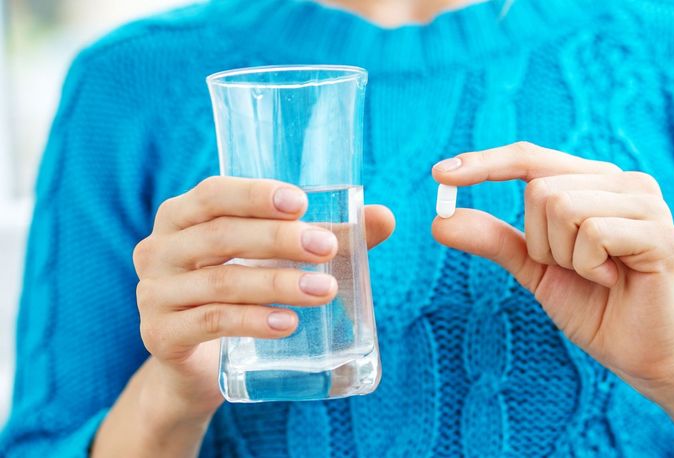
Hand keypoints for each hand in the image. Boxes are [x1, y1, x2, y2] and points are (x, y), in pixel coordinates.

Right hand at [132, 176, 393, 421]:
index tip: (301, 202)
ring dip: (276, 284)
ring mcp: (154, 294)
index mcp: (181, 218)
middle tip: (324, 248)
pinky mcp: (160, 335)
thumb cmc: (240, 294)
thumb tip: (385, 217)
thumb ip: (325, 236)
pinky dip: (253, 321)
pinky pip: (210, 323)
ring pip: (222, 282)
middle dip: (277, 240)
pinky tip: (288, 324)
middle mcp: (158, 250)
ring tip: (323, 290)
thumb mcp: (273, 261)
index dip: (254, 195)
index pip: (213, 194)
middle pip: (220, 236)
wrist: (196, 368)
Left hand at [431, 142, 673, 403]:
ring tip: (594, 275)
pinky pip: (593, 234)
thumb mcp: (533, 268)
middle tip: (571, 268)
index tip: (438, 174)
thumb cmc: (592, 306)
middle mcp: (623, 182)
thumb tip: (440, 220)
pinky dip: (587, 266)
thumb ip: (494, 239)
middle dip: (538, 241)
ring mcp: (647, 204)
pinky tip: (611, 281)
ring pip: (562, 206)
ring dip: (563, 255)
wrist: (639, 354)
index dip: (484, 163)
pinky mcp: (661, 234)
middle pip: (539, 188)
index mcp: (593, 182)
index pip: (530, 158)